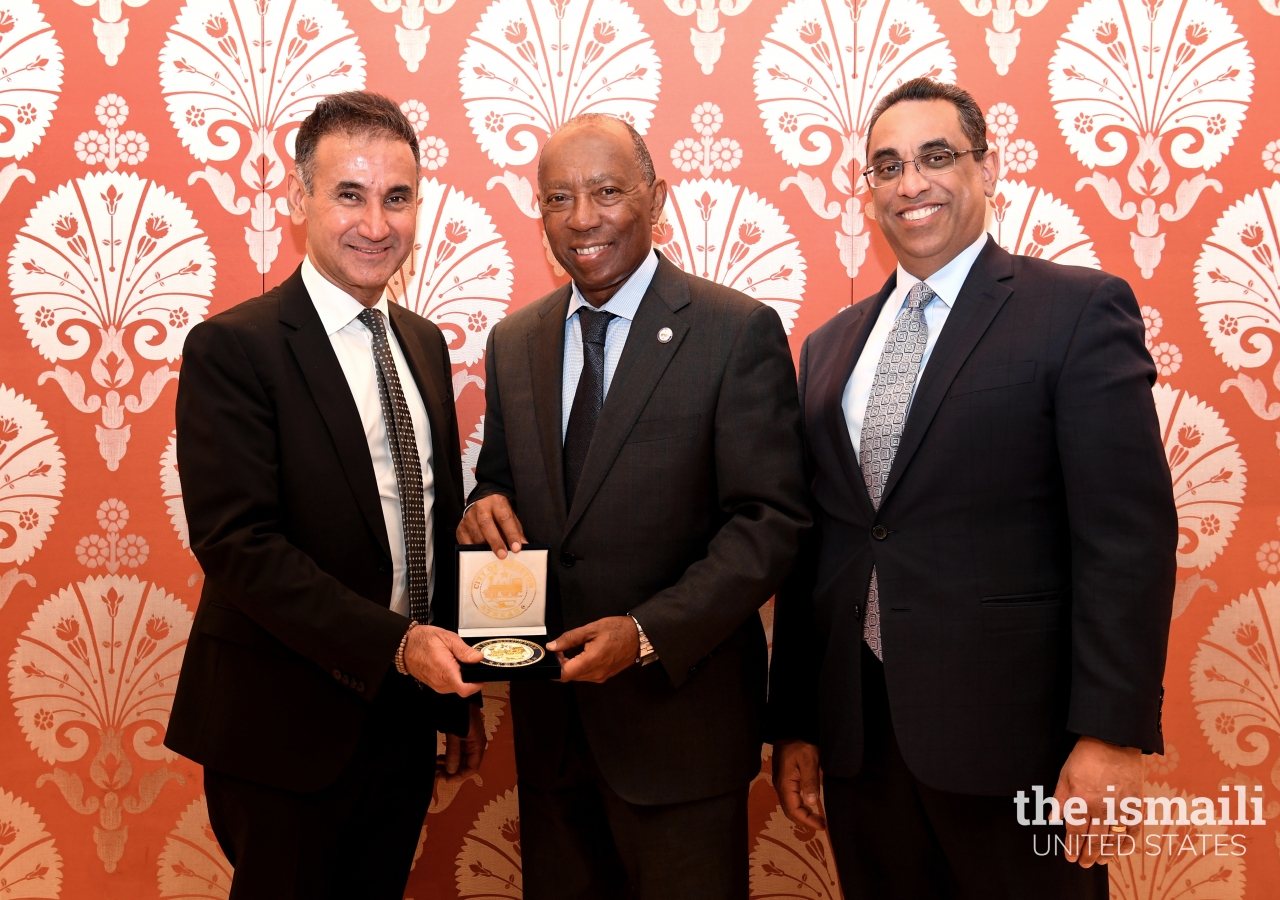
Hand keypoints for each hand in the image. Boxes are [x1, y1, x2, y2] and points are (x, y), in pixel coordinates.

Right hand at [403, 625, 482, 697]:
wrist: (405, 645)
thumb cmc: (423, 640)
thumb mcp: (448, 638)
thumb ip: (464, 650)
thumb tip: (478, 658)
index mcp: (445, 670)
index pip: (465, 689)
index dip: (477, 684)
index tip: (481, 675)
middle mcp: (440, 682)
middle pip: (464, 687)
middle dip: (470, 676)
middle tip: (467, 661)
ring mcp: (437, 686)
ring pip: (458, 686)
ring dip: (461, 676)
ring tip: (456, 661)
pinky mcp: (435, 686)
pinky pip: (450, 685)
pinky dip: (454, 676)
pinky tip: (450, 665)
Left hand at [440, 701, 486, 782]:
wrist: (459, 696)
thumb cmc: (459, 714)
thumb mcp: (455, 735)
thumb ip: (453, 753)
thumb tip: (451, 771)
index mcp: (477, 745)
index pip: (472, 767)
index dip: (459, 776)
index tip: (445, 779)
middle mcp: (475, 745)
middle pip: (465, 764)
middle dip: (451, 771)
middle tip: (436, 774)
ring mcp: (469, 740)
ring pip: (460, 758)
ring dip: (448, 764)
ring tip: (435, 767)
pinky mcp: (462, 736)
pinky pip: (457, 751)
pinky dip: (448, 756)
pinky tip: (438, 758)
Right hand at [457, 495, 526, 557]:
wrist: (483, 504)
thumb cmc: (499, 514)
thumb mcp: (510, 518)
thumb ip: (517, 532)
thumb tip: (524, 547)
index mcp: (496, 503)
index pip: (504, 518)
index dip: (511, 534)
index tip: (517, 548)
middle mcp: (480, 508)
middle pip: (486, 524)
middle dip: (495, 541)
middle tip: (503, 555)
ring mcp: (468, 518)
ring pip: (476, 535)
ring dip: (485, 548)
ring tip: (494, 559)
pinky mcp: (460, 528)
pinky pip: (466, 543)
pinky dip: (474, 551)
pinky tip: (481, 557)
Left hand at [549, 616, 639, 682]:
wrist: (639, 637)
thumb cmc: (619, 631)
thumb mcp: (591, 629)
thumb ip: (570, 638)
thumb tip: (553, 646)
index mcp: (591, 661)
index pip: (564, 674)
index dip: (554, 666)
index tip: (552, 655)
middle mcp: (596, 673)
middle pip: (569, 676)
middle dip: (560, 664)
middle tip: (559, 649)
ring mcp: (600, 676)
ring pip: (577, 676)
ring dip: (569, 666)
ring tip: (569, 650)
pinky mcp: (604, 676)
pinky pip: (586, 675)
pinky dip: (579, 667)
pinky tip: (580, 656)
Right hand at [774, 739, 826, 830]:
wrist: (789, 729)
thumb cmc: (800, 744)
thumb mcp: (809, 760)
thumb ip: (810, 781)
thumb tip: (812, 803)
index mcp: (785, 784)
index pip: (793, 810)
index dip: (807, 821)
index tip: (822, 825)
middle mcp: (780, 786)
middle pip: (790, 810)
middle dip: (804, 820)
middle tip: (821, 825)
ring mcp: (781, 782)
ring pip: (790, 805)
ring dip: (802, 814)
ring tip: (817, 819)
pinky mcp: (785, 778)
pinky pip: (791, 797)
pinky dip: (800, 806)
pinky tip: (809, 805)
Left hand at [1052, 736, 1142, 866]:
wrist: (1114, 741)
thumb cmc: (1086, 756)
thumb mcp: (1065, 774)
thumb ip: (1060, 799)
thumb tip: (1052, 819)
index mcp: (1081, 801)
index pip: (1075, 831)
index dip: (1072, 846)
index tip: (1070, 857)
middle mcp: (1101, 808)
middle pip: (1094, 839)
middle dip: (1087, 854)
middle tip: (1083, 864)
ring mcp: (1121, 808)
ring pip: (1114, 839)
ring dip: (1106, 852)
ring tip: (1099, 861)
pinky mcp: (1136, 805)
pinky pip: (1133, 830)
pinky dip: (1128, 842)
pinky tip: (1122, 849)